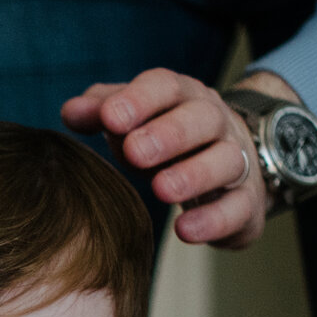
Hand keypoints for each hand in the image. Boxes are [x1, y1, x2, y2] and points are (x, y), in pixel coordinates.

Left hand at [61, 69, 294, 249]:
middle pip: (201, 119)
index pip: (166, 87)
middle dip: (170, 134)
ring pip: (226, 161)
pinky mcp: (246, 203)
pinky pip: (237, 209)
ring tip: (162, 189)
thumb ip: (103, 111)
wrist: (232, 163)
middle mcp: (215, 124)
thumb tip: (70, 111)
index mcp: (183, 97)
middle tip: (135, 152)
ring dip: (195, 174)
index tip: (111, 117)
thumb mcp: (135, 119)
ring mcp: (236, 162)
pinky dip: (214, 220)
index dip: (139, 99)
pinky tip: (186, 230)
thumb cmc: (167, 138)